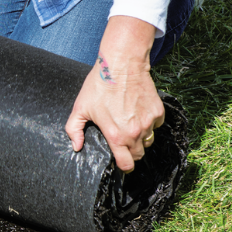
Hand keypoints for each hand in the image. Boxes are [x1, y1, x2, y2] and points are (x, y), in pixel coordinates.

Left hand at [65, 16, 164, 172]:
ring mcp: (149, 122)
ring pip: (148, 140)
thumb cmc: (98, 87)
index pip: (127, 164)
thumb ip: (74, 131)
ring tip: (129, 126)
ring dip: (140, 138)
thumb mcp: (79, 109)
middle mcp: (135, 132)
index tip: (121, 163)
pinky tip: (138, 114)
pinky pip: (156, 126)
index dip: (123, 167)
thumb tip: (76, 147)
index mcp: (116, 136)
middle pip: (139, 154)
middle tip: (122, 141)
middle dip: (131, 152)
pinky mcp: (158, 111)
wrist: (121, 65)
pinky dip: (149, 124)